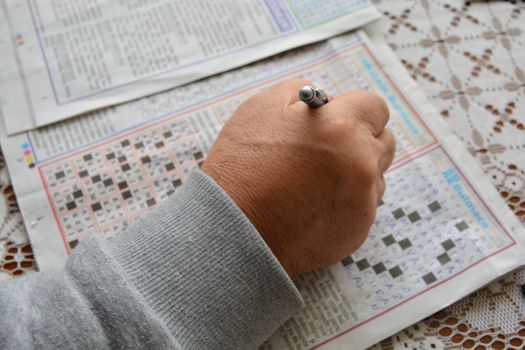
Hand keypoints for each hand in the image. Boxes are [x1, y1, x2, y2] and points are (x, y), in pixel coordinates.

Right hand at [202, 79, 394, 277]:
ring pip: (377, 176)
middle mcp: (361, 163)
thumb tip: (324, 97)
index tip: (339, 119)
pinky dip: (347, 201)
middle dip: (361, 139)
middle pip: (384, 141)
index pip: (375, 107)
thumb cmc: (243, 168)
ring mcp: (363, 200)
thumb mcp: (261, 108)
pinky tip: (315, 204)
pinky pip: (365, 206)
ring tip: (316, 181)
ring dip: (357, 172)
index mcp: (342, 128)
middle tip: (329, 148)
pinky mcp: (358, 229)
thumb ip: (301, 91)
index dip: (354, 111)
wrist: (233, 230)